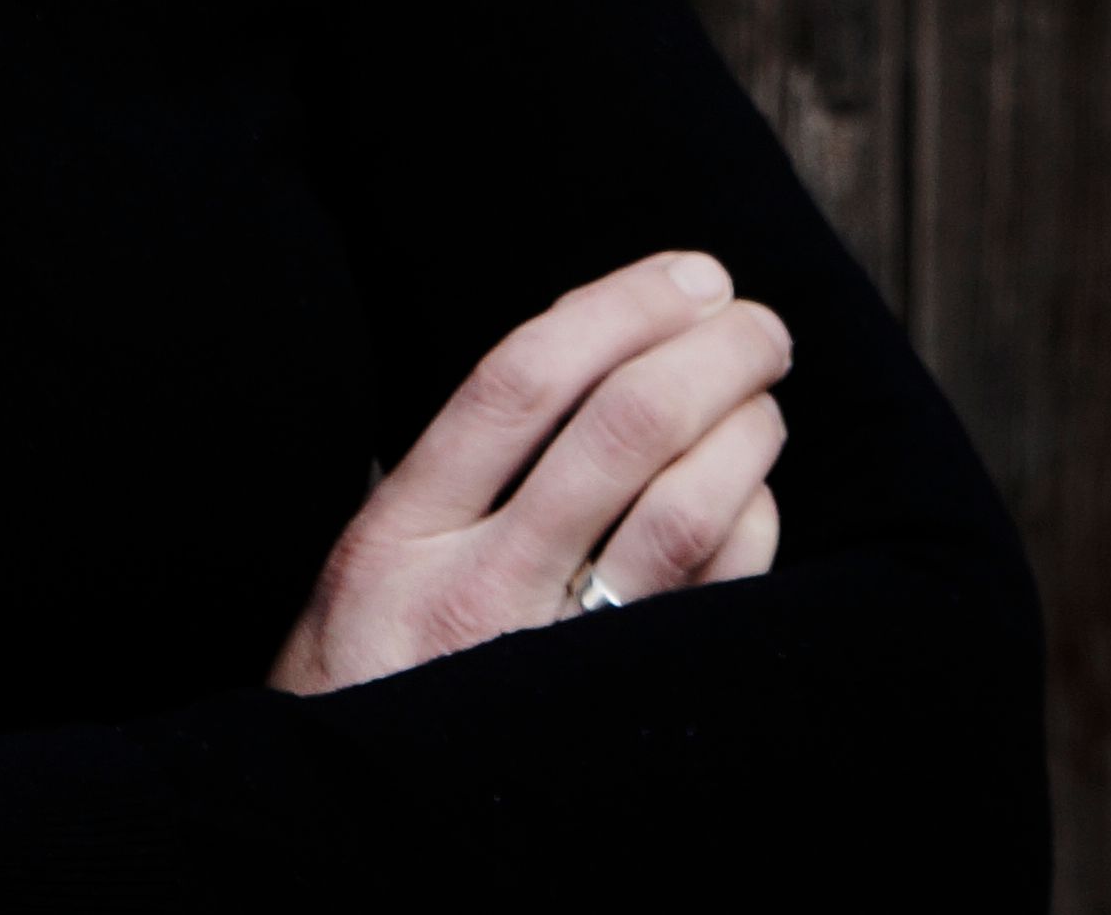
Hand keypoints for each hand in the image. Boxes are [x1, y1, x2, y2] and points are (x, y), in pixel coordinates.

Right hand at [270, 250, 790, 691]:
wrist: (351, 836)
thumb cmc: (375, 676)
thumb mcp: (372, 565)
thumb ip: (461, 469)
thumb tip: (605, 334)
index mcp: (396, 536)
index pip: (522, 377)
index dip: (625, 304)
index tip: (691, 275)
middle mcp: (469, 595)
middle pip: (626, 426)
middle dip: (717, 350)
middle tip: (756, 326)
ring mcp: (549, 661)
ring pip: (688, 506)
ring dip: (747, 427)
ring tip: (759, 398)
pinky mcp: (621, 705)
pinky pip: (719, 591)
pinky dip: (754, 518)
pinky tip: (749, 496)